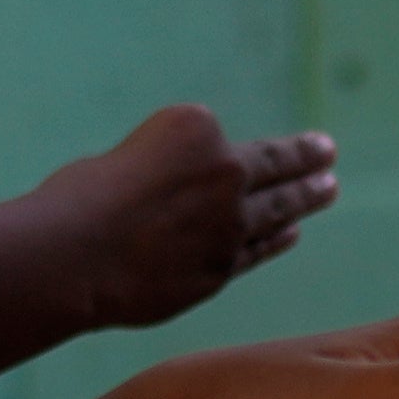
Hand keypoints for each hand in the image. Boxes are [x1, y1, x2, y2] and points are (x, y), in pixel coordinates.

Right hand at [39, 102, 336, 332]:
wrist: (70, 257)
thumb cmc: (78, 201)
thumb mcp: (124, 159)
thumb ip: (170, 173)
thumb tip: (190, 207)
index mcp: (195, 128)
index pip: (224, 137)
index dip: (268, 147)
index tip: (295, 147)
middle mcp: (224, 172)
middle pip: (276, 169)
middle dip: (307, 162)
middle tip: (328, 155)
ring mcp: (228, 225)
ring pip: (277, 211)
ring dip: (305, 199)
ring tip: (328, 189)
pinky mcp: (221, 270)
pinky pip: (256, 251)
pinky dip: (276, 240)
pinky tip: (290, 234)